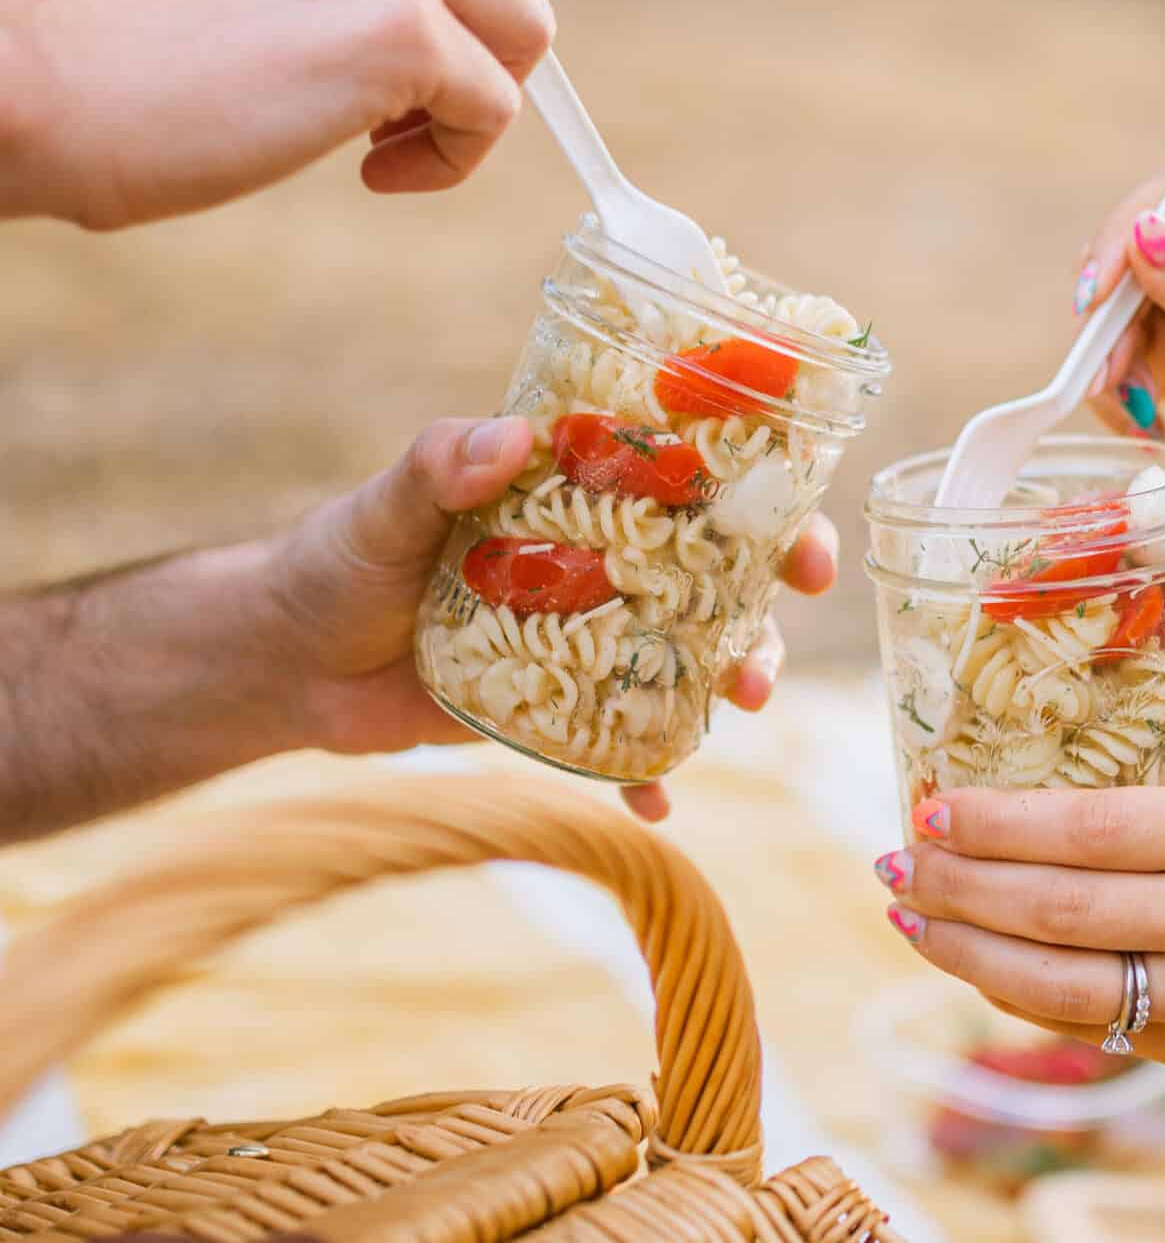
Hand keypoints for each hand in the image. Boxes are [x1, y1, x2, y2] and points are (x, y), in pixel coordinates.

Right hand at [1, 0, 556, 229]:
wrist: (60, 81)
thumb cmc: (146, 29)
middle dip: (498, 36)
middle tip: (419, 93)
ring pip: (530, 34)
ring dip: (475, 105)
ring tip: (384, 138)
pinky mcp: (404, 35)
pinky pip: (495, 112)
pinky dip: (450, 160)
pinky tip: (373, 171)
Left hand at [260, 416, 835, 817]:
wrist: (288, 664)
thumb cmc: (338, 560)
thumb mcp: (385, 507)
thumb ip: (439, 467)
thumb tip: (509, 440)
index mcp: (571, 495)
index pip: (683, 481)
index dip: (758, 496)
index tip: (797, 521)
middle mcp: (595, 564)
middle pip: (711, 575)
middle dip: (767, 595)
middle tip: (791, 610)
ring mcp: (583, 639)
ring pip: (684, 658)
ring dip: (728, 677)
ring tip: (743, 700)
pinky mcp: (556, 710)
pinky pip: (621, 746)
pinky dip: (648, 773)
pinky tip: (660, 801)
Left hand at [874, 781, 1164, 1115]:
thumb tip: (1058, 789)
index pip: (1086, 830)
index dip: (993, 824)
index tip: (928, 807)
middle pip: (1052, 908)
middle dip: (956, 886)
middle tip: (893, 862)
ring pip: (1053, 984)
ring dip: (964, 951)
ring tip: (909, 918)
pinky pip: (1088, 1025)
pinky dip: (1018, 996)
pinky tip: (976, 964)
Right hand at [1072, 159, 1164, 526]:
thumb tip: (1146, 234)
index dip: (1135, 227)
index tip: (1100, 292)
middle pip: (1141, 231)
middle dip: (1111, 300)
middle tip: (1102, 367)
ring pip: (1118, 290)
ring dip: (1106, 348)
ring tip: (1127, 404)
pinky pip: (1116, 341)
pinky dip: (1112, 380)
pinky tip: (1142, 421)